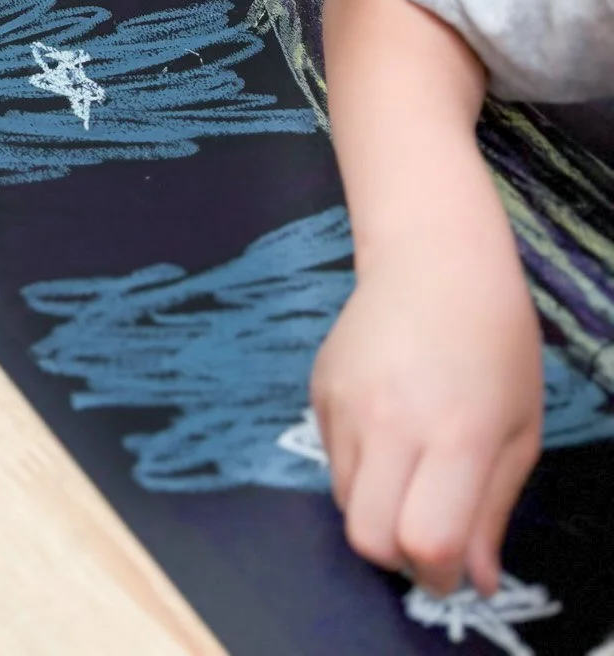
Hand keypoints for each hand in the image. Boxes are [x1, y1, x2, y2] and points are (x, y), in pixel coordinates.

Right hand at [312, 236, 541, 595]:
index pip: (425, 540)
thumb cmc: (497, 343)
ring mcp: (345, 402)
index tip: (456, 568)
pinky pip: (330, 458)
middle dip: (398, 556)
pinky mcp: (317, 387)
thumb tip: (476, 581)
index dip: (440, 575)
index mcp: (455, 435)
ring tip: (411, 472)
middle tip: (427, 534)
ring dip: (377, 510)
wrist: (434, 258)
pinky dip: (358, 468)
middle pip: (368, 536)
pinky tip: (388, 428)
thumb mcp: (521, 431)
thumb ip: (493, 510)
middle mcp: (390, 421)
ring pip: (343, 502)